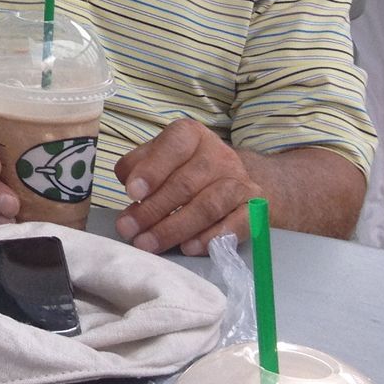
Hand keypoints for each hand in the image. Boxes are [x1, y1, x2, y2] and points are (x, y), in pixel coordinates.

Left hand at [113, 119, 257, 254]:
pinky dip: (211, 238)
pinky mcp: (254, 207)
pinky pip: (237, 224)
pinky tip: (188, 248)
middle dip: (153, 210)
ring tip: (150, 243)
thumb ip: (137, 165)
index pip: (173, 147)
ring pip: (208, 206)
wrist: (232, 179)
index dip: (152, 171)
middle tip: (129, 230)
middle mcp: (219, 154)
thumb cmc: (182, 167)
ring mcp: (240, 181)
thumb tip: (129, 184)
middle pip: (186, 184)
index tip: (131, 194)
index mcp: (191, 135)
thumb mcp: (157, 157)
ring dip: (175, 228)